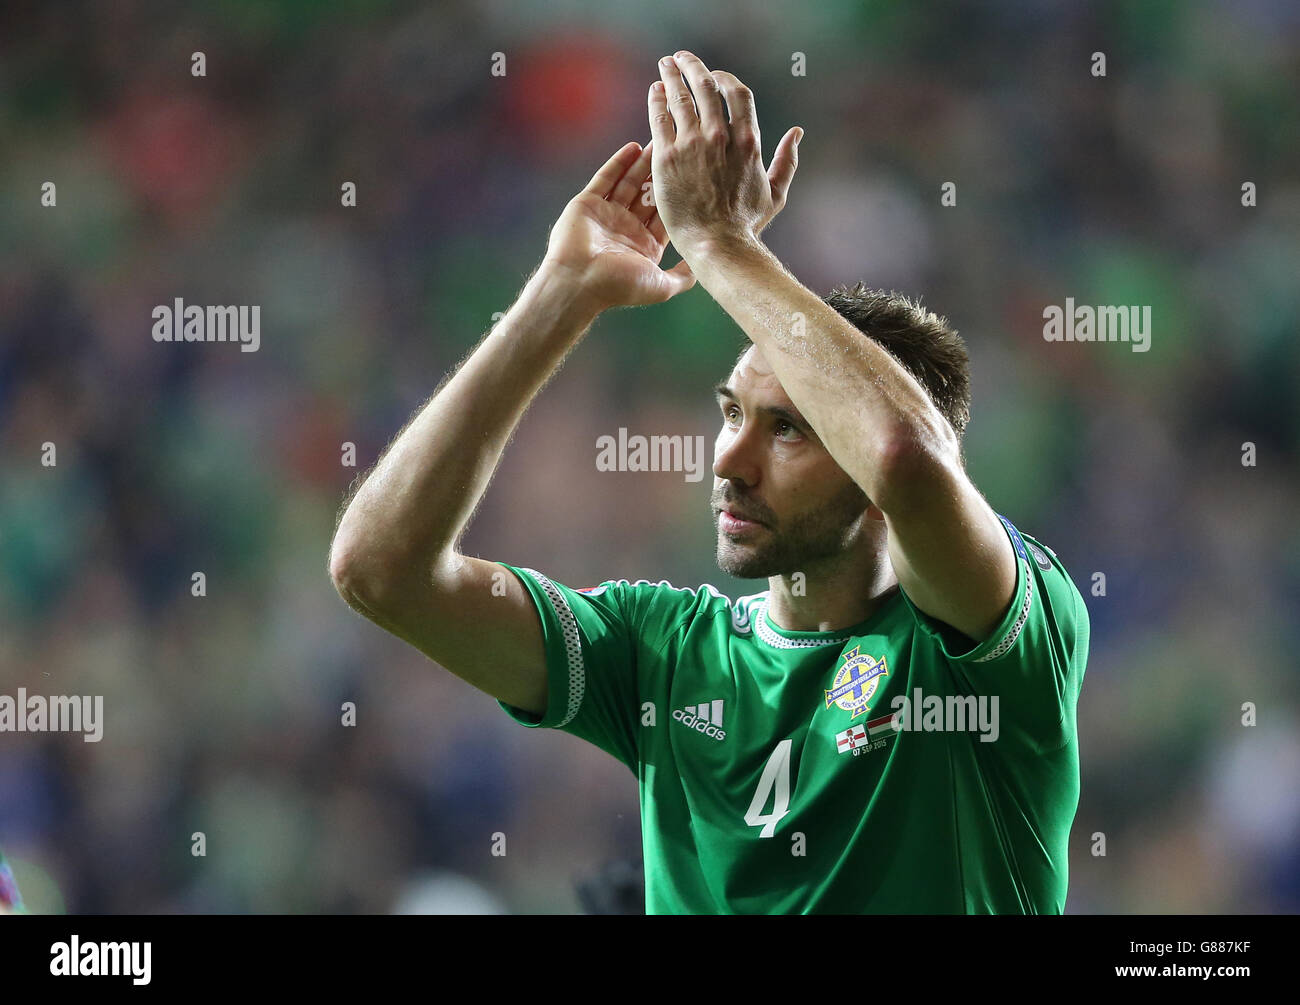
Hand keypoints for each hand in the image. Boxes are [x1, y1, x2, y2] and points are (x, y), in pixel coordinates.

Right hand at [542, 140, 695, 311]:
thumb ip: (683, 277)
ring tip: (659, 142)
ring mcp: (606, 215)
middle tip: (679, 151)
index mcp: (645, 246)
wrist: (578, 283)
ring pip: (629, 183)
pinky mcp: (587, 204)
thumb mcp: (661, 286)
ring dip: (643, 164)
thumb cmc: (619, 286)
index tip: (694, 175)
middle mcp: (627, 229)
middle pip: (649, 195)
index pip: (666, 214)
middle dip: (663, 174)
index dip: (680, 195)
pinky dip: (619, 163)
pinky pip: (605, 179)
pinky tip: (633, 147)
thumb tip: (703, 266)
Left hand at [648, 51, 801, 256]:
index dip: (724, 79)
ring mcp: (692, 145)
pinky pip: (660, 118)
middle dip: (693, 67)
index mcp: (748, 142)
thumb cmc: (746, 225)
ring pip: (680, 97)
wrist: (716, 244)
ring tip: (665, 65)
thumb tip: (797, 133)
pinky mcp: (667, 158)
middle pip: (705, 87)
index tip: (714, 75)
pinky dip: (657, 100)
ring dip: (672, 76)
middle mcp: (719, 137)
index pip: (736, 93)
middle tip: (683, 58)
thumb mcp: (776, 193)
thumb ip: (787, 160)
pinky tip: (655, 90)